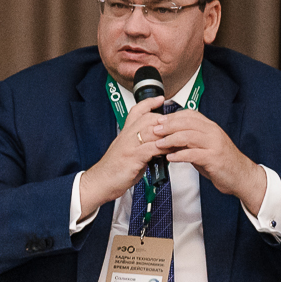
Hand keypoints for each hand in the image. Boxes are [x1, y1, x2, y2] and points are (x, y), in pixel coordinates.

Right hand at [78, 96, 168, 219]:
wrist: (100, 182)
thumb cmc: (113, 170)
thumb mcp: (126, 153)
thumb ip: (140, 146)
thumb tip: (156, 146)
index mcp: (125, 133)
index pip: (136, 111)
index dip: (149, 103)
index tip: (160, 99)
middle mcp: (127, 136)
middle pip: (148, 119)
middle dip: (165, 121)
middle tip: (178, 125)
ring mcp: (129, 146)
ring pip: (152, 131)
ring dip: (168, 134)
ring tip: (180, 137)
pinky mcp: (133, 157)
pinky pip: (152, 148)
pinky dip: (164, 148)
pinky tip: (171, 151)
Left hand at [150, 109, 267, 211]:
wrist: (241, 176)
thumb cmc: (222, 162)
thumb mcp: (205, 147)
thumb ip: (190, 141)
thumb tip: (170, 139)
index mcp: (210, 127)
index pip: (190, 114)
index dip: (172, 116)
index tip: (159, 120)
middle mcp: (213, 132)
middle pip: (187, 123)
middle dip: (168, 126)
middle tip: (154, 130)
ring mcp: (214, 145)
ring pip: (189, 136)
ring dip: (171, 139)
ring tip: (159, 144)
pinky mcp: (214, 159)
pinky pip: (193, 154)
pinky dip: (180, 155)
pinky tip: (170, 158)